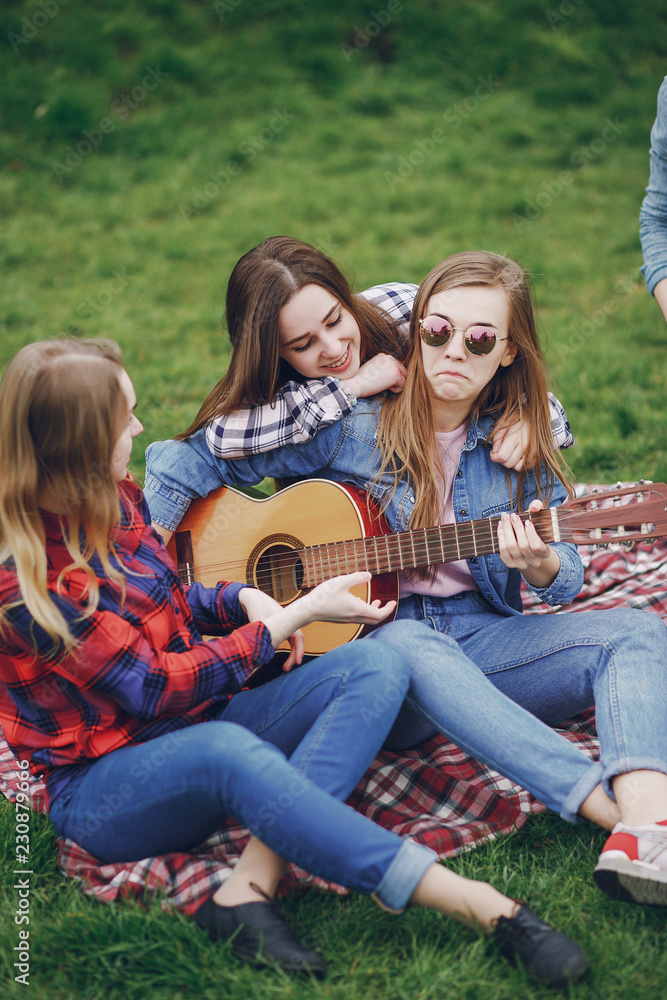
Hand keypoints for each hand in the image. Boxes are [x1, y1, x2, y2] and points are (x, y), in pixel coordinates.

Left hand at [239, 587, 303, 670]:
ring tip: (283, 666)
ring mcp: (282, 625)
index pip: (298, 638)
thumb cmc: (256, 607)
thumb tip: (269, 652)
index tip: (298, 662)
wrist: (251, 597)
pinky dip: (280, 648)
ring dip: (288, 654)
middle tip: (286, 669)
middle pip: (295, 642)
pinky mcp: (276, 628)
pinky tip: (272, 654)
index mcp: (287, 621)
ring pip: (290, 642)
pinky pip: (283, 640)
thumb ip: (264, 637)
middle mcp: (286, 624)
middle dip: (294, 656)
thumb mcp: (260, 623)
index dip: (299, 650)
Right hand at [259, 572, 395, 651]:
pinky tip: (359, 602)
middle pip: (375, 620)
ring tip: (377, 602)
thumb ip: (357, 577)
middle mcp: (354, 617)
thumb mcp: (342, 581)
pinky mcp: (341, 619)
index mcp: (358, 609)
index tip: (394, 602)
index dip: (389, 609)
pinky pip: (358, 618)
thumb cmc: (324, 596)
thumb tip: (369, 575)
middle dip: (384, 612)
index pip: (380, 615)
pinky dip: (364, 611)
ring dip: (374, 611)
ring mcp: (347, 620)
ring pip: (366, 619)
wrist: (308, 610)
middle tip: (389, 603)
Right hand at [345, 354, 406, 397]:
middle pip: (401, 370)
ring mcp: (394, 365)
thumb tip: (390, 375)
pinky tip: (386, 388)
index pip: (395, 365)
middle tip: (384, 384)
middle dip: (395, 379)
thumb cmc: (360, 380)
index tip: (381, 380)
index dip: (390, 375)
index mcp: (383, 356)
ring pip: (403, 377)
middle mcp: (389, 358)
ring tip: (385, 386)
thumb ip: (382, 368)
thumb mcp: (372, 368)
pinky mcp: (396, 375)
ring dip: (396, 383)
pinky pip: (402, 385)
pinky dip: (396, 389)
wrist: (354, 383)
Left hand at [490, 417, 533, 471]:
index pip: (501, 457)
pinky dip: (521, 464)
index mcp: (515, 438)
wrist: (537, 416)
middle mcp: (525, 447)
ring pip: (517, 468)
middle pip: (508, 464)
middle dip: (501, 460)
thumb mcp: (504, 423)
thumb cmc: (519, 418)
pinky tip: (519, 455)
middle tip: (502, 451)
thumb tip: (494, 451)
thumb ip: (497, 437)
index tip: (493, 452)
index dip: (494, 456)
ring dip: (511, 463)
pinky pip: (527, 467)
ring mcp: (533, 452)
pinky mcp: (538, 455)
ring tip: (510, 453)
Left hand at [497, 500, 560, 587]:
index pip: (537, 546)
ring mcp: (521, 564)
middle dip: (516, 528)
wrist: (527, 547)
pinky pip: (502, 550)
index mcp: (544, 553)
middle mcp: (534, 561)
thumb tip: (534, 507)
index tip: (527, 521)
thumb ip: (538, 508)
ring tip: (505, 518)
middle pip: (523, 546)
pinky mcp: (509, 563)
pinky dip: (500, 536)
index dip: (531, 533)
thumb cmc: (534, 530)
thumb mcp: (539, 519)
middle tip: (513, 515)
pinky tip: (500, 525)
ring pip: (511, 547)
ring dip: (506, 530)